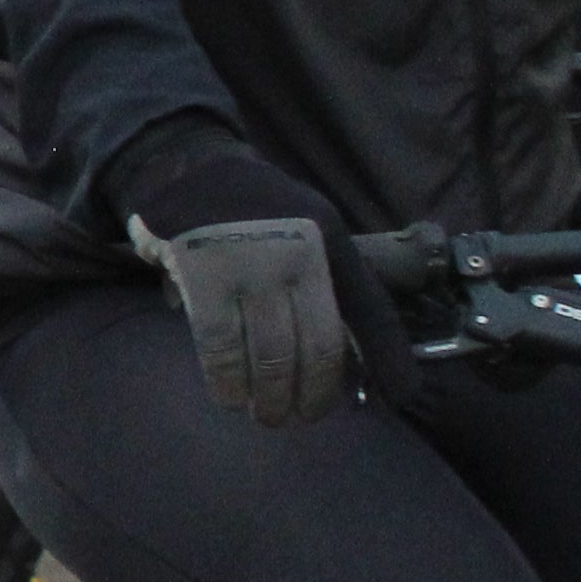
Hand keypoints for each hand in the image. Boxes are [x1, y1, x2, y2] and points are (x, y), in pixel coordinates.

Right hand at [115, 129, 412, 425]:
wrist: (181, 164)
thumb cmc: (248, 209)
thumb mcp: (303, 229)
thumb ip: (323, 281)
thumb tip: (351, 356)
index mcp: (328, 241)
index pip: (369, 309)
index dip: (388, 357)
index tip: (399, 397)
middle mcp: (297, 254)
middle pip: (319, 346)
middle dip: (313, 395)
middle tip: (300, 416)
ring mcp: (250, 266)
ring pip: (273, 355)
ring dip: (271, 399)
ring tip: (266, 416)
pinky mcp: (203, 277)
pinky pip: (221, 347)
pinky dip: (228, 383)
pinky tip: (229, 398)